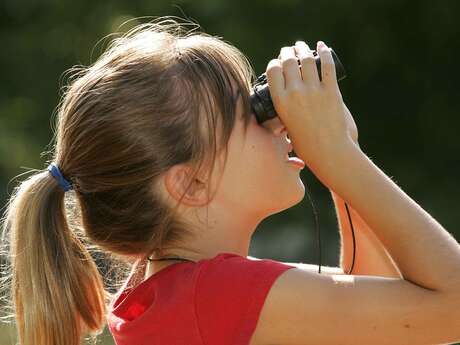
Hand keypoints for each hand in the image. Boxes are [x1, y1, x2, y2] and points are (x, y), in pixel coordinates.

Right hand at [266, 40, 359, 168]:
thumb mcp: (287, 126)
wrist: (328, 152)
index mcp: (281, 102)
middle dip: (287, 52)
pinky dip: (324, 53)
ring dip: (303, 49)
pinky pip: (326, 66)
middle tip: (289, 50)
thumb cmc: (306, 145)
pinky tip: (321, 47)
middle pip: (288, 62)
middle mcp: (295, 93)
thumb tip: (284, 101)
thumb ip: (285, 111)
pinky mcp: (331, 91)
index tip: (277, 63)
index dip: (274, 64)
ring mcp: (314, 91)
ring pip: (306, 60)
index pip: (273, 72)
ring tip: (302, 46)